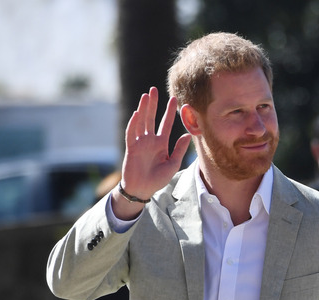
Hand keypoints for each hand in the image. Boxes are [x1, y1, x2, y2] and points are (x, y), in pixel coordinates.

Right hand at [113, 87, 191, 218]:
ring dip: (143, 109)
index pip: (165, 123)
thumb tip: (187, 135)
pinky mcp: (131, 148)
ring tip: (146, 95)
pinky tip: (137, 113)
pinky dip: (134, 123)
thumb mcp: (173, 164)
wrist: (143, 190)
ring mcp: (140, 143)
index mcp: (161, 143)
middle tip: (155, 89)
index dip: (169, 111)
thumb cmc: (158, 179)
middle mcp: (150, 140)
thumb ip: (179, 149)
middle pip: (151, 118)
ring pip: (141, 121)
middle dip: (153, 104)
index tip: (174, 99)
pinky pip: (132, 133)